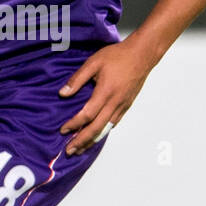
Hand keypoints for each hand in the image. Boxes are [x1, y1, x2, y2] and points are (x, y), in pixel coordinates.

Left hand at [58, 38, 154, 154]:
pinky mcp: (127, 106)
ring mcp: (122, 106)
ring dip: (92, 141)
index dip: (74, 124)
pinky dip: (103, 132)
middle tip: (69, 150)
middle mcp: (115, 103)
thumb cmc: (118, 56)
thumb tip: (63, 93)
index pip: (87, 115)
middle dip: (81, 141)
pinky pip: (113, 124)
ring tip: (80, 149)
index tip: (63, 130)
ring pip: (106, 129)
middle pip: (96, 128)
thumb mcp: (93, 62)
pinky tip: (97, 136)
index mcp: (105, 92)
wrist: (142, 55)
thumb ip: (77, 79)